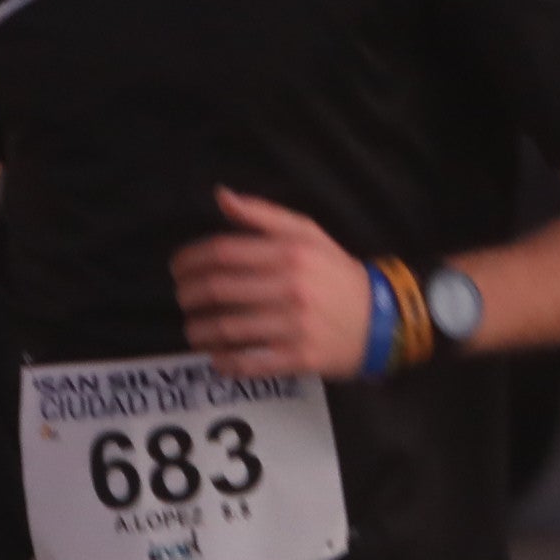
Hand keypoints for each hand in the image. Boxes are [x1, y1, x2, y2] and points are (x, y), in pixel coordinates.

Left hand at [172, 188, 372, 379]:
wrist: (381, 319)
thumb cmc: (336, 273)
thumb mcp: (307, 233)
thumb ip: (262, 214)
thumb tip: (221, 196)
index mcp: (290, 252)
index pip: (223, 253)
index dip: (190, 260)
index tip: (177, 269)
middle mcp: (291, 287)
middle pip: (218, 290)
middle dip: (188, 295)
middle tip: (182, 299)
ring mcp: (294, 325)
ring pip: (227, 329)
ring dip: (198, 331)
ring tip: (193, 329)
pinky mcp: (298, 358)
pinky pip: (249, 362)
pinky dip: (225, 362)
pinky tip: (217, 357)